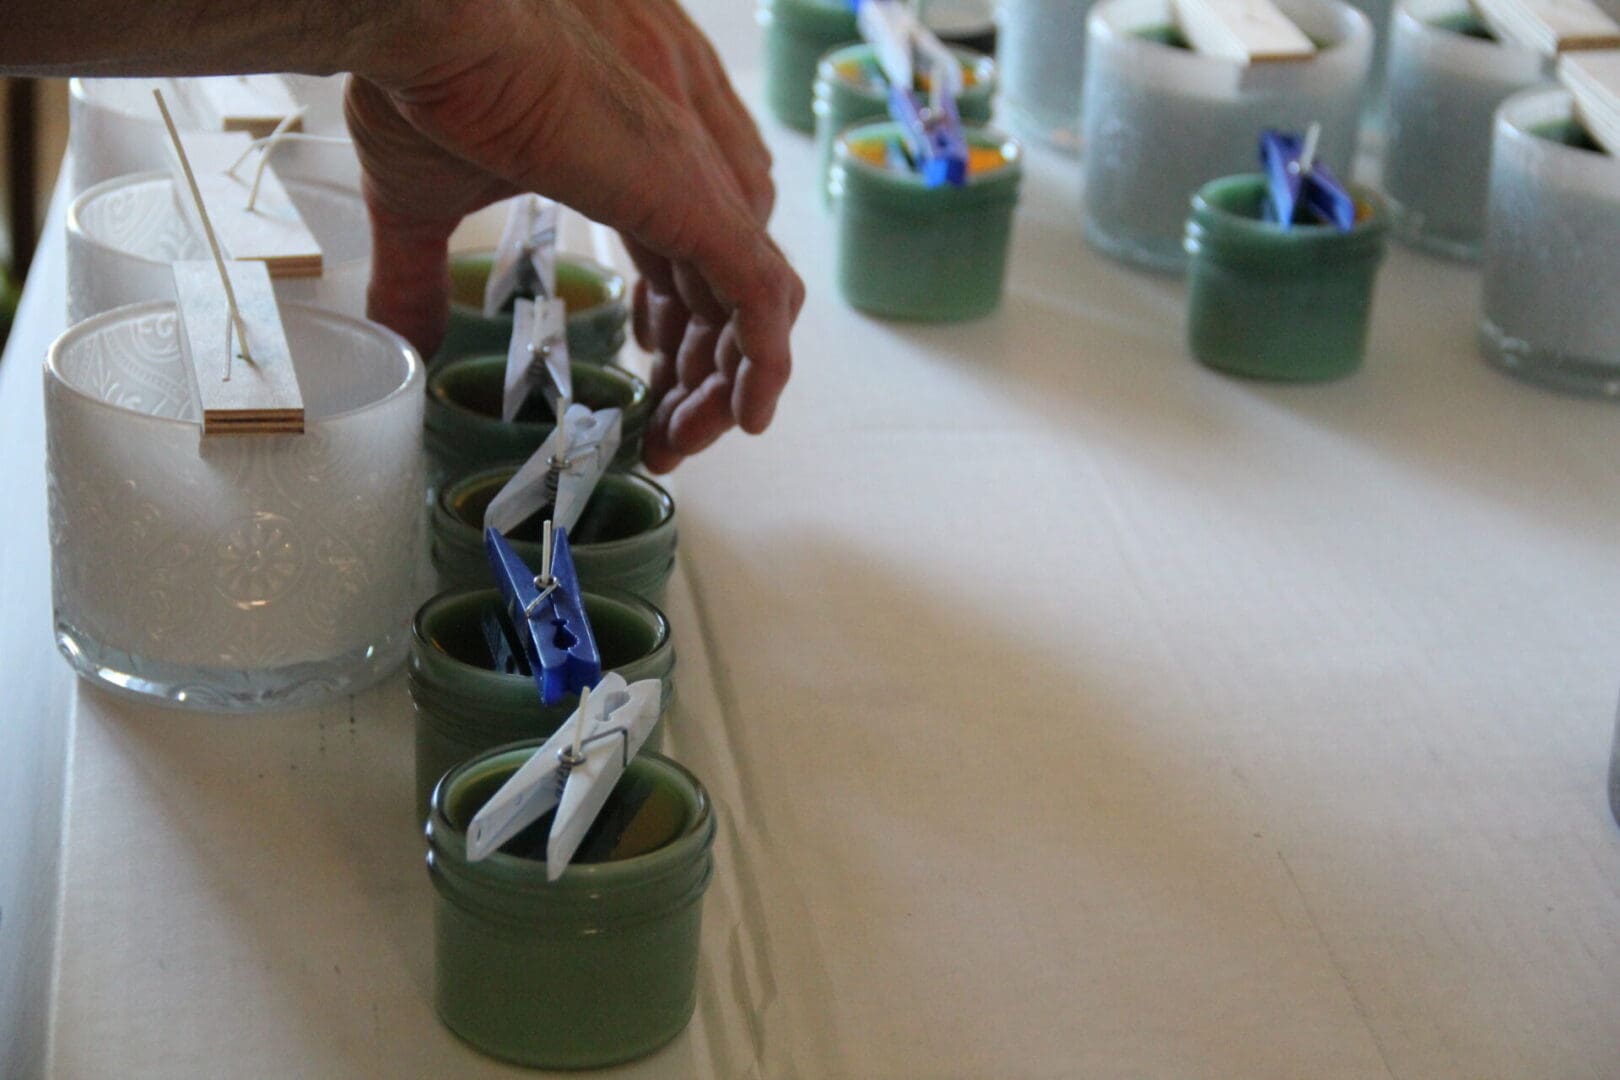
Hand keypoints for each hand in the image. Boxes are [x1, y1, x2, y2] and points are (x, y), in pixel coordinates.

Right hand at [346, 0, 801, 470]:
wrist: (436, 22)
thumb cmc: (426, 87)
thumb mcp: (419, 208)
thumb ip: (421, 279)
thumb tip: (403, 346)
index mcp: (632, 167)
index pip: (686, 266)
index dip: (679, 335)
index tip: (647, 385)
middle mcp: (680, 172)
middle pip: (725, 294)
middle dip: (703, 375)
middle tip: (666, 437)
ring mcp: (696, 183)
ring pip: (753, 306)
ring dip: (729, 385)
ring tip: (687, 442)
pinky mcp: (700, 198)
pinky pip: (765, 298)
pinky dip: (767, 363)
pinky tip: (745, 418)